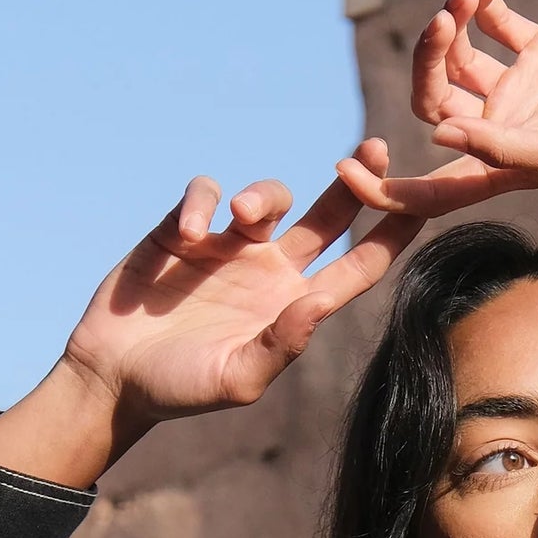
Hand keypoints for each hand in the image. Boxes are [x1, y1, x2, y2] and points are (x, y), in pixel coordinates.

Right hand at [65, 140, 424, 429]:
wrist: (116, 376)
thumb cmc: (181, 390)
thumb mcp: (237, 380)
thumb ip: (281, 345)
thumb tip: (322, 302)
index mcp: (294, 308)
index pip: (357, 268)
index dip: (389, 237)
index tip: (421, 205)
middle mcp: (271, 272)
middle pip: (328, 216)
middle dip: (354, 181)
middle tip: (375, 147)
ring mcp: (229, 247)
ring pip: (268, 197)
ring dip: (263, 195)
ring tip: (241, 215)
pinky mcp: (184, 229)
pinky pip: (204, 192)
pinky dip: (200, 202)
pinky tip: (187, 234)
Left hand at [342, 0, 537, 215]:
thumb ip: (505, 147)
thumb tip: (437, 139)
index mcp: (502, 170)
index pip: (428, 189)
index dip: (383, 187)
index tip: (343, 167)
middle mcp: (503, 133)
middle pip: (434, 103)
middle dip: (427, 61)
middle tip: (446, 22)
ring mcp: (519, 91)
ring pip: (457, 60)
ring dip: (453, 23)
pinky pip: (494, 25)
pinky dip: (483, 1)